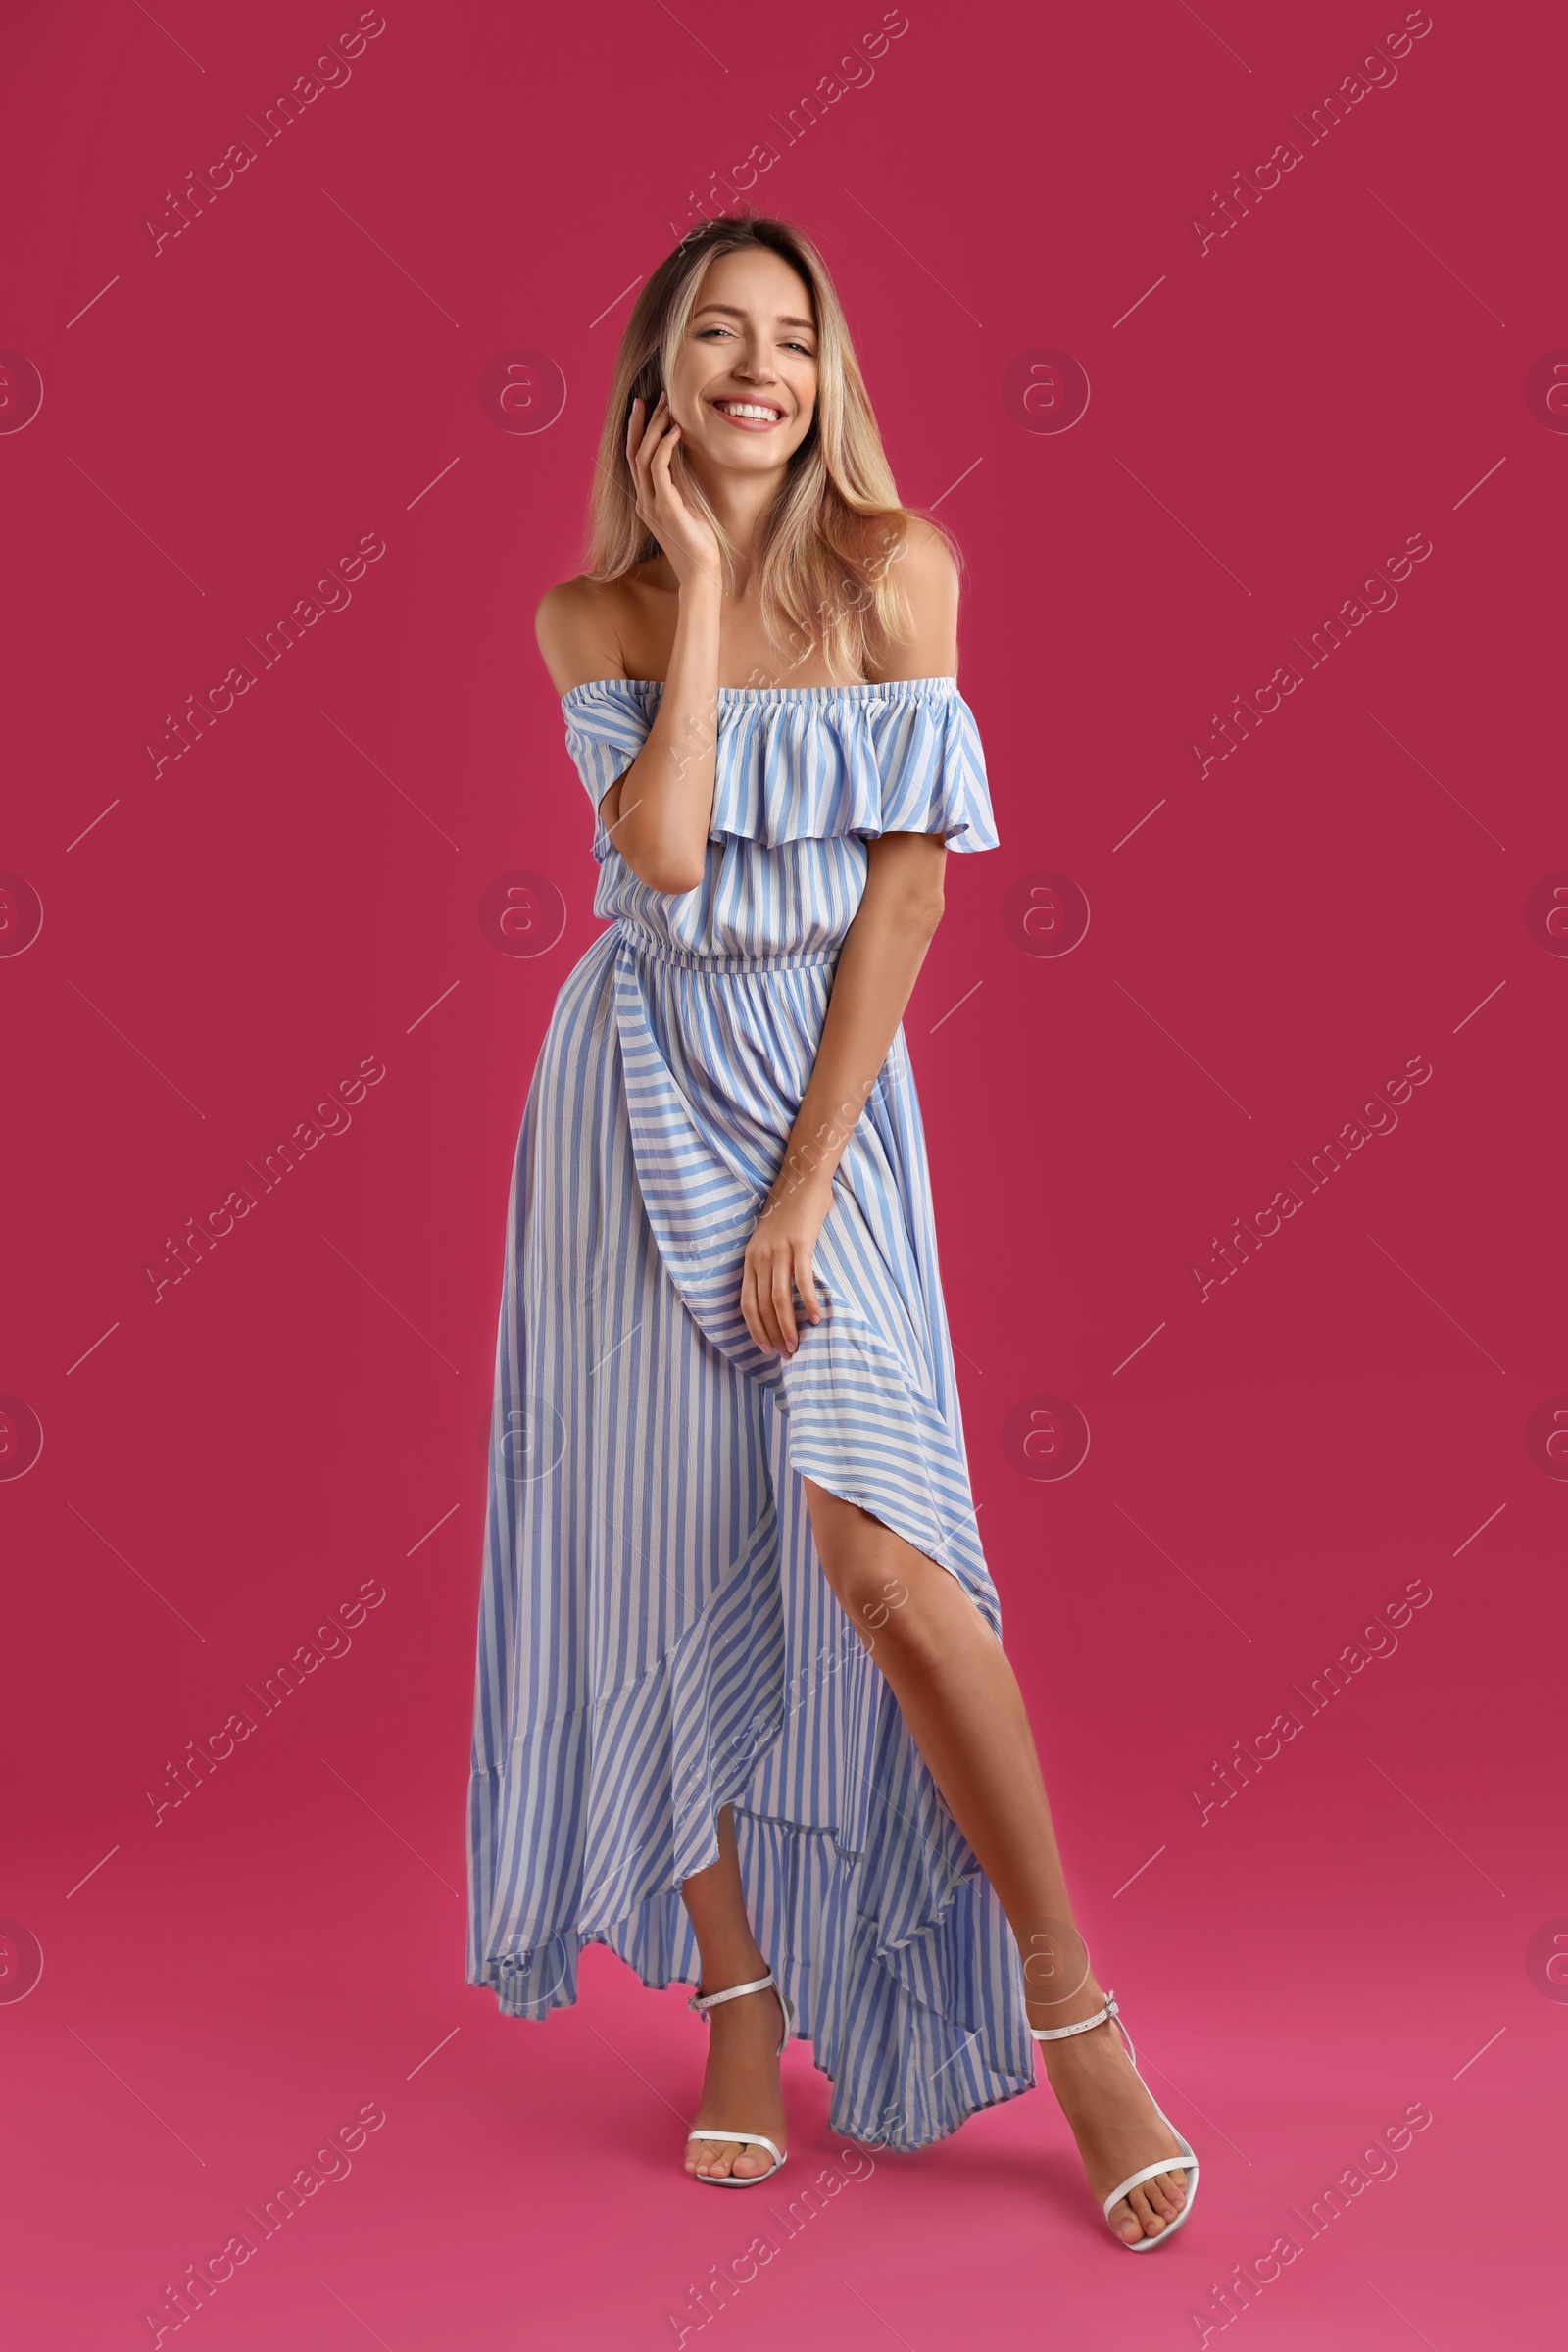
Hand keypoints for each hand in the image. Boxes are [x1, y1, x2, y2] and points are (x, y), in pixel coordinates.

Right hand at [626, 393, 722, 591]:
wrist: (701, 574)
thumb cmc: (701, 545)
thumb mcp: (690, 508)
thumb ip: (682, 486)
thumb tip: (687, 460)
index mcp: (648, 502)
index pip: (636, 459)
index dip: (639, 432)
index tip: (648, 407)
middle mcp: (644, 501)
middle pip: (633, 453)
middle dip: (640, 423)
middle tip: (648, 397)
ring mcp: (652, 504)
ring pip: (643, 456)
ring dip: (654, 428)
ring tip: (666, 407)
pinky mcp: (666, 507)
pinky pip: (659, 469)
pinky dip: (665, 446)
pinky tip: (676, 431)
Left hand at [740, 1174, 829, 1356]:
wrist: (800, 1180)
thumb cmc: (789, 1212)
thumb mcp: (768, 1240)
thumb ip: (769, 1264)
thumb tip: (776, 1293)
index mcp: (750, 1259)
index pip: (746, 1303)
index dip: (754, 1329)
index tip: (765, 1348)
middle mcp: (760, 1258)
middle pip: (761, 1306)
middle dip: (772, 1334)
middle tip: (785, 1354)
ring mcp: (779, 1251)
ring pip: (778, 1299)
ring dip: (788, 1326)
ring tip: (797, 1346)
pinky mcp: (800, 1245)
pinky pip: (802, 1281)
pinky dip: (807, 1302)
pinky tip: (816, 1318)